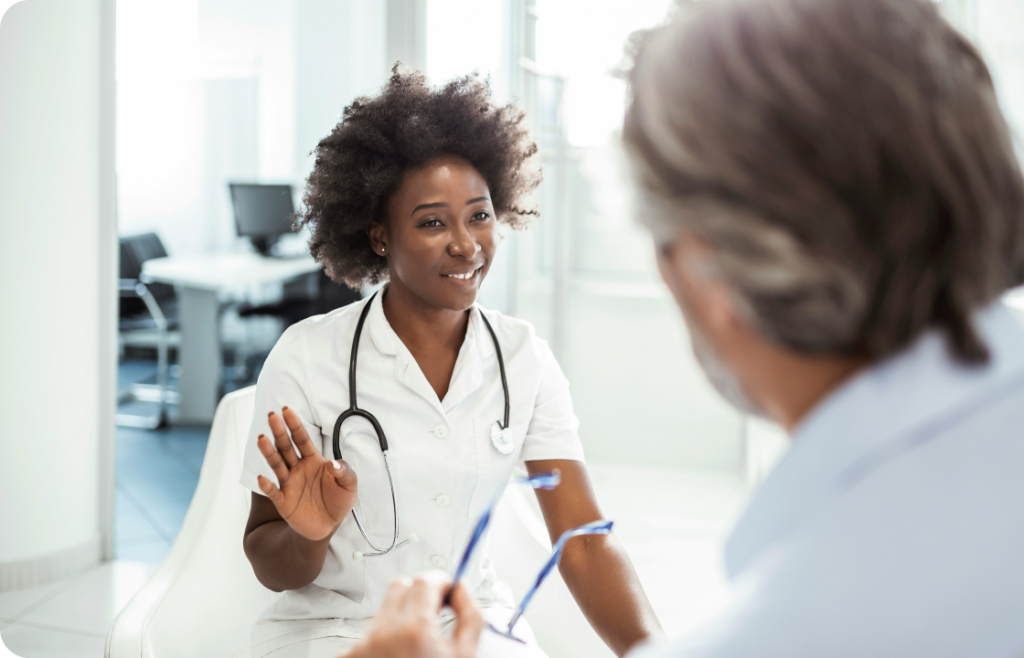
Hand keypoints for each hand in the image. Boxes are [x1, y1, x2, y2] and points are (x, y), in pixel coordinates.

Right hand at [256, 407, 357, 540]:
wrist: (329, 525)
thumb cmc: (338, 500)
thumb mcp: (349, 484)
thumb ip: (344, 471)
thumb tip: (333, 463)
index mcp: (313, 460)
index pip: (302, 439)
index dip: (295, 425)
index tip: (286, 410)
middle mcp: (297, 469)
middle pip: (286, 447)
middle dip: (279, 432)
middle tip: (271, 415)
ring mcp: (289, 484)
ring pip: (277, 465)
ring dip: (269, 452)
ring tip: (262, 439)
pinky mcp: (283, 502)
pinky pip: (273, 492)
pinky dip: (267, 486)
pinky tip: (261, 478)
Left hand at [343, 572, 482, 657]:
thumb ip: (470, 617)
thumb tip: (462, 590)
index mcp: (414, 631)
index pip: (426, 581)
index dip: (442, 583)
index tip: (448, 591)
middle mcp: (382, 635)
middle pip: (401, 587)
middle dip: (420, 593)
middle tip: (434, 611)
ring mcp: (360, 648)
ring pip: (383, 611)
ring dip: (401, 619)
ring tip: (415, 647)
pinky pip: (368, 635)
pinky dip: (383, 641)